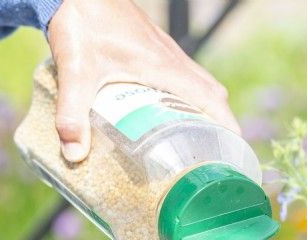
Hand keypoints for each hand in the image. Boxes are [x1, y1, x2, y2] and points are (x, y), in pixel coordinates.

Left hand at [47, 0, 239, 161]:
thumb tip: (74, 154)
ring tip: (191, 139)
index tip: (234, 152)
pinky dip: (187, 94)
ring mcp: (164, 50)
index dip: (227, 127)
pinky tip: (164, 110)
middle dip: (218, 124)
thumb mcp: (75, 71)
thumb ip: (72, 113)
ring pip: (199, 82)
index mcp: (164, 67)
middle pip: (212, 93)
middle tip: (210, 154)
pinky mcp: (152, 46)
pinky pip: (183, 73)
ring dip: (203, 108)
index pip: (211, 99)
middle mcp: (171, 58)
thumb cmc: (81, 20)